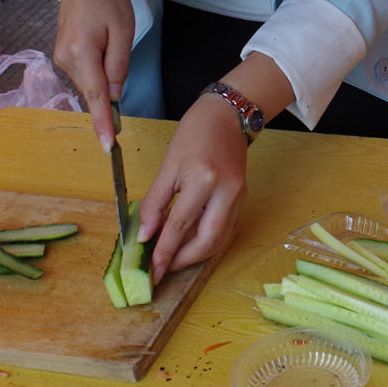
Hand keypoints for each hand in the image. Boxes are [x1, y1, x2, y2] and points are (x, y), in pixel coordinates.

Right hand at [42, 0, 133, 150]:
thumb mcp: (123, 29)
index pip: (95, 97)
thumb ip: (119, 66)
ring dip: (105, 75)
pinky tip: (103, 44)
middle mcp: (65, 61)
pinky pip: (86, 73)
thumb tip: (114, 96)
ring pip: (91, 82)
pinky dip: (98, 70)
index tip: (107, 147)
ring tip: (110, 37)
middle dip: (110, 90)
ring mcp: (61, 58)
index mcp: (81, 54)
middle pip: (94, 90)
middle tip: (118, 49)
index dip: (103, 123)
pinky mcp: (63, 55)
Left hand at [137, 96, 247, 280]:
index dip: (164, 251)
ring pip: (219, 240)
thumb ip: (155, 202)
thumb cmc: (194, 133)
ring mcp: (238, 197)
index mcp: (203, 180)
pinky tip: (191, 244)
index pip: (180, 225)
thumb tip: (145, 235)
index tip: (152, 270)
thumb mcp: (168, 165)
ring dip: (196, 255)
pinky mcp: (242, 199)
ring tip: (174, 260)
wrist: (227, 115)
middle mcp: (225, 192)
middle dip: (184, 260)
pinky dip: (207, 242)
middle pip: (207, 241)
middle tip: (163, 270)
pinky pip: (225, 230)